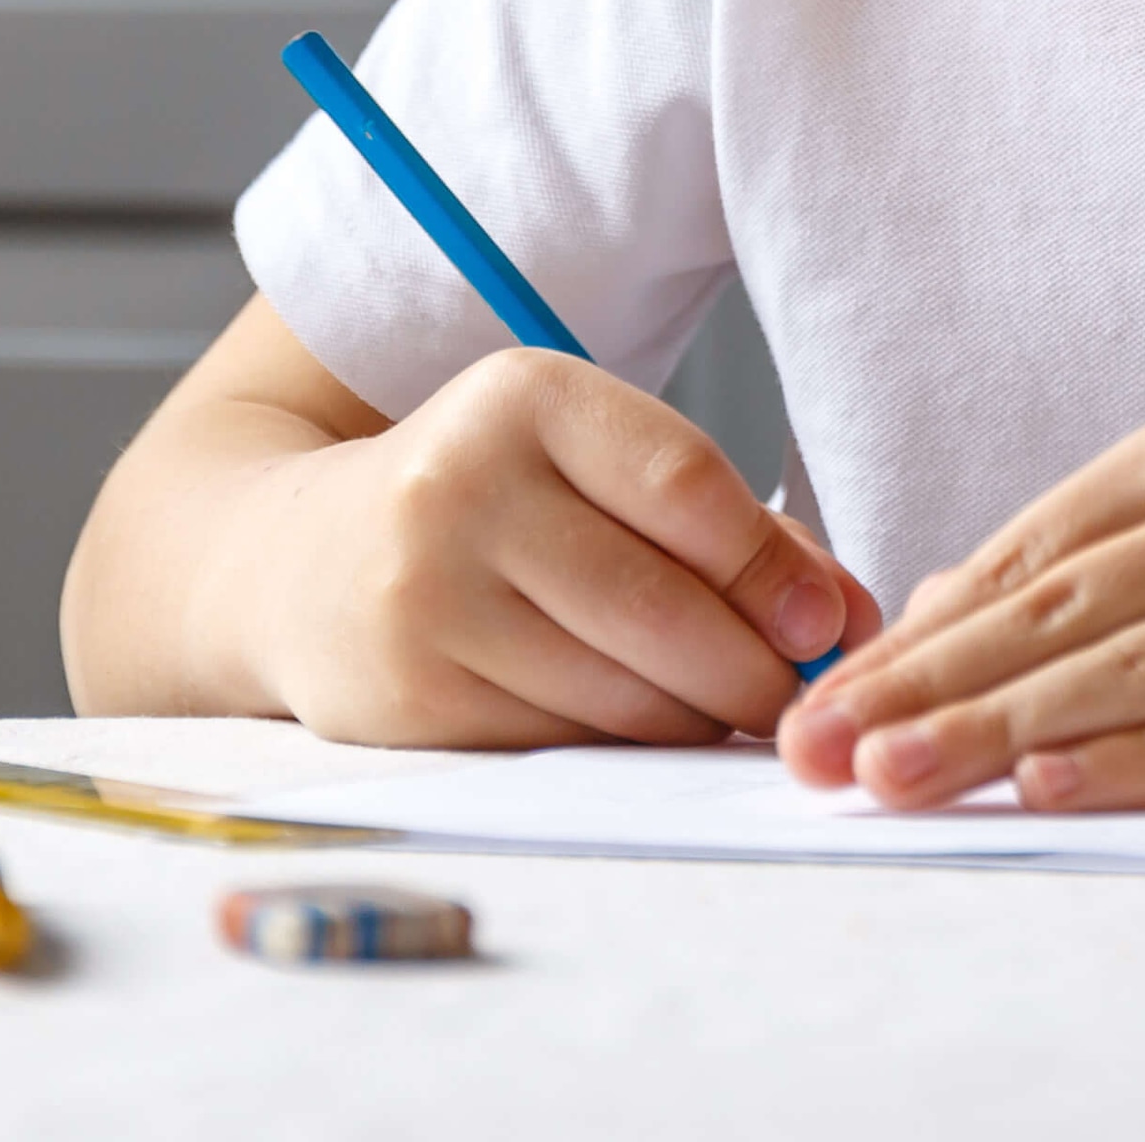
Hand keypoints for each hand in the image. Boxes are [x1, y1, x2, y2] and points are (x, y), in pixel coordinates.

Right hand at [249, 347, 881, 747]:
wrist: (295, 561)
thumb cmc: (491, 507)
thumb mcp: (590, 468)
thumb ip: (725, 527)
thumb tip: (848, 620)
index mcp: (523, 397)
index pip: (684, 485)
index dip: (775, 568)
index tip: (829, 623)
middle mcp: (461, 487)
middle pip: (657, 604)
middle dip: (754, 668)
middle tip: (798, 695)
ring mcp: (425, 598)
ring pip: (616, 689)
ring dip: (699, 717)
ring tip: (731, 710)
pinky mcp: (408, 697)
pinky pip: (562, 741)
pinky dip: (628, 747)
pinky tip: (648, 729)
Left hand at [775, 406, 1144, 810]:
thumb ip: (1111, 563)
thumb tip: (942, 619)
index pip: (1026, 551)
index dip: (912, 633)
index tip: (813, 695)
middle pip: (1052, 609)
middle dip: (914, 686)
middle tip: (807, 748)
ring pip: (1123, 673)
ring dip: (990, 734)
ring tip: (886, 777)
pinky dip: (1135, 765)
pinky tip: (1049, 790)